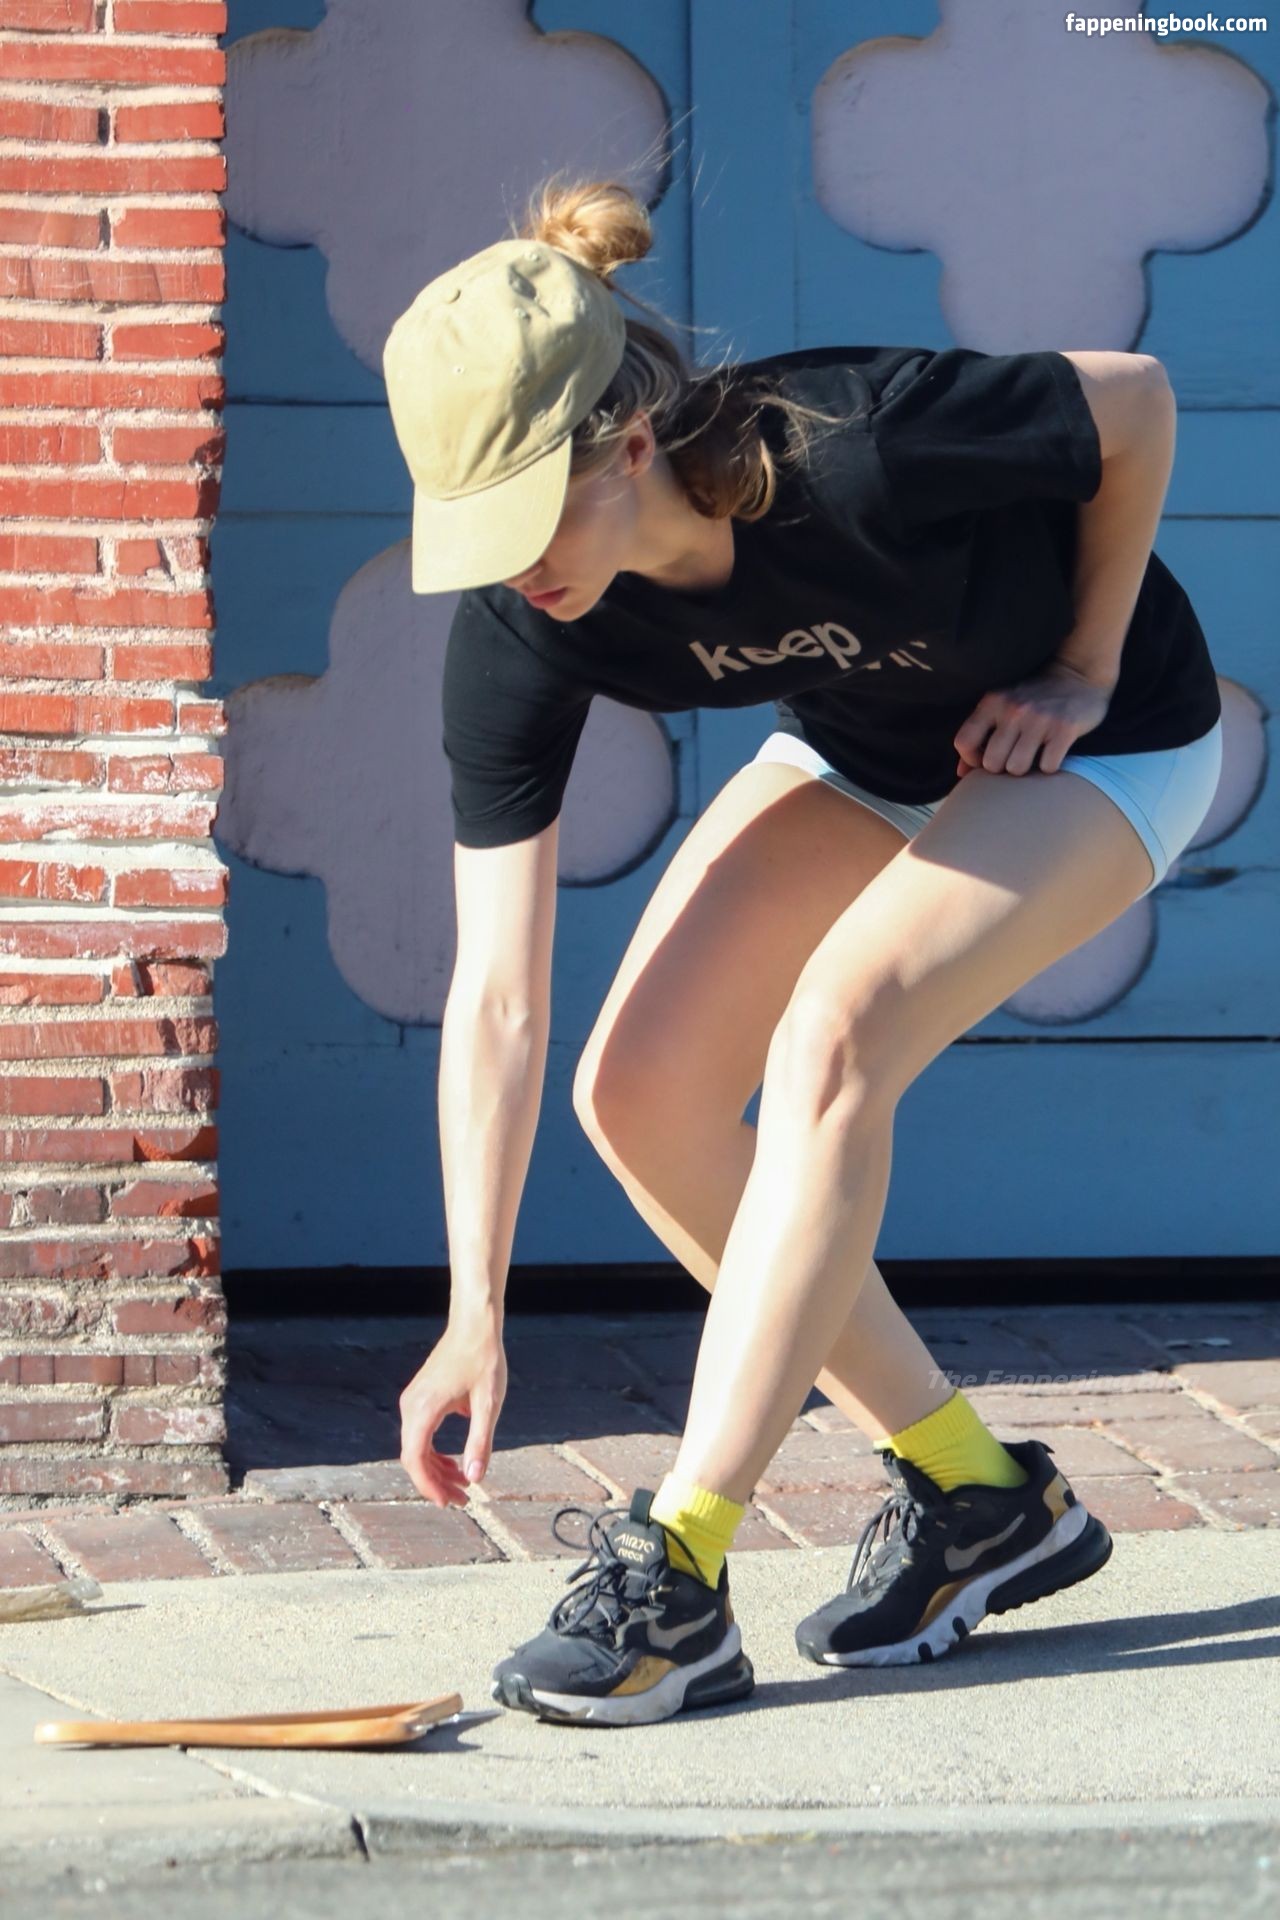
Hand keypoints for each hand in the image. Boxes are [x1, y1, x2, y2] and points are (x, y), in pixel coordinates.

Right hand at [398, 1319, 507, 1507]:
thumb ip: (480, 1442)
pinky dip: (435, 1453)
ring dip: (437, 1469)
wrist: (475, 1324)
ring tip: (464, 1484)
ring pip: (416, 1447)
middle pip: (413, 1457)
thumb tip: (475, 1479)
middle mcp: (411, 1406)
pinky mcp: (420, 1397)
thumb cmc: (483, 1359)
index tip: (449, 1502)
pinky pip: (421, 1434)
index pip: (415, 1459)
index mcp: (423, 1409)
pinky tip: (456, 1462)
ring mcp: (413, 1401)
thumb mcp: (488, 1404)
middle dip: (436, 1483)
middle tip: (462, 1500)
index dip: (429, 1486)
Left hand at [954, 658, 1114, 779]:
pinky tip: (1053, 753)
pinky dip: (1050, 766)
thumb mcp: (1002, 707)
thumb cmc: (1034, 698)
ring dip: (1026, 769)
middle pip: (991, 763)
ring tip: (1034, 756)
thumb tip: (960, 774)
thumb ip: (979, 735)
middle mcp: (1013, 710)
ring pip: (1017, 768)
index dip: (970, 759)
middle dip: (1002, 768)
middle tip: (1014, 757)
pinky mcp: (1065, 729)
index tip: (984, 759)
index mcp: (992, 702)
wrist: (1077, 675)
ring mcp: (1039, 719)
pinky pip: (1047, 767)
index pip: (963, 742)